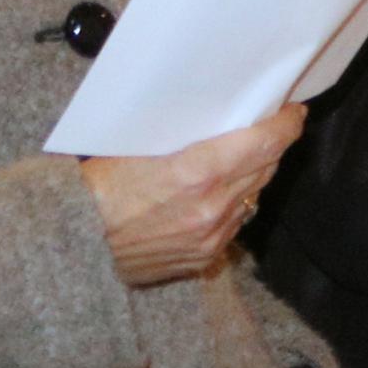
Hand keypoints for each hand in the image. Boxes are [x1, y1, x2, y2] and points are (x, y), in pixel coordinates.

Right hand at [82, 108, 303, 287]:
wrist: (74, 244)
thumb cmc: (96, 189)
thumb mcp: (138, 148)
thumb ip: (188, 138)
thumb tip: (221, 121)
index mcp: (197, 172)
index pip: (264, 143)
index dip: (285, 124)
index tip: (292, 111)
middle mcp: (213, 206)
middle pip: (264, 167)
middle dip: (270, 146)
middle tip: (269, 128)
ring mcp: (212, 235)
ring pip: (252, 196)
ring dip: (252, 176)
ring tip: (243, 159)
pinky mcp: (205, 256)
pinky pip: (234, 223)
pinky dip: (232, 206)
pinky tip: (218, 194)